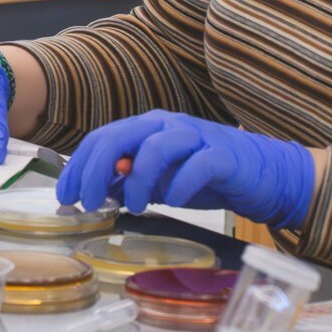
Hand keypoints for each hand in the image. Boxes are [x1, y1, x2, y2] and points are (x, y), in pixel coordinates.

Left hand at [56, 110, 314, 228]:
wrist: (265, 173)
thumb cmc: (207, 175)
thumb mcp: (160, 180)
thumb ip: (130, 180)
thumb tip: (98, 191)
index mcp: (146, 127)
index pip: (101, 139)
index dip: (79, 166)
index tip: (66, 195)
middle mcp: (166, 124)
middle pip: (119, 137)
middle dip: (96, 171)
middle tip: (89, 203)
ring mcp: (196, 136)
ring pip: (154, 147)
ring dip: (137, 180)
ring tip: (133, 207)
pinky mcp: (223, 155)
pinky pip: (196, 164)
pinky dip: (179, 184)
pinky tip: (172, 202)